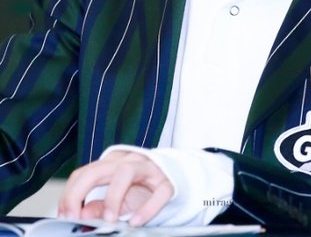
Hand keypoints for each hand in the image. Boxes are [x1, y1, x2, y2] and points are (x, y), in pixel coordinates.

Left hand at [58, 150, 173, 226]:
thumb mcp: (117, 196)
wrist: (175, 176)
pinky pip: (157, 193)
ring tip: (108, 219)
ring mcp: (148, 169)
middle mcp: (128, 161)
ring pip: (126, 172)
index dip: (70, 194)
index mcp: (112, 162)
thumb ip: (98, 204)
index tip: (65, 215)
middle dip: (81, 193)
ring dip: (113, 196)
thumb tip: (80, 214)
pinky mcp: (167, 182)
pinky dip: (146, 208)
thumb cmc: (143, 185)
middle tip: (75, 217)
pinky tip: (136, 221)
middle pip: (98, 170)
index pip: (84, 173)